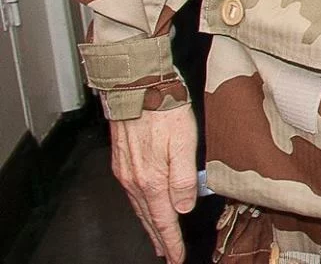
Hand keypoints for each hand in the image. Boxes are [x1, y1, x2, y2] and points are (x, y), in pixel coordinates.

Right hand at [109, 104, 197, 262]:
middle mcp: (134, 180)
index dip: (171, 241)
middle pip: (148, 217)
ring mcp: (125, 171)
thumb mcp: (185, 144)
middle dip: (159, 237)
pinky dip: (139, 206)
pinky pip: (131, 193)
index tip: (176, 257)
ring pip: (138, 206)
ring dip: (149, 224)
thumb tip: (182, 207)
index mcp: (152, 180)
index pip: (163, 219)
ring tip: (157, 237)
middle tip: (167, 254)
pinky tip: (144, 206)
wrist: (138, 87)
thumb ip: (183, 178)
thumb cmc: (166, 111)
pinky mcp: (121, 160)